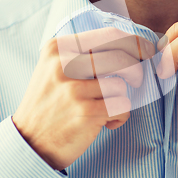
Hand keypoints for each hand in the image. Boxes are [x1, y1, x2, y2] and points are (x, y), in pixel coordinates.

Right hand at [12, 27, 154, 169]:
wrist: (29, 143)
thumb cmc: (51, 103)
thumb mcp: (57, 68)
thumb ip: (87, 54)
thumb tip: (133, 45)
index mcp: (59, 47)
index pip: (110, 35)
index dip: (136, 43)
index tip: (148, 51)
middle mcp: (64, 64)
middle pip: (122, 57)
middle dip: (137, 71)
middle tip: (136, 81)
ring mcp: (73, 88)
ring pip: (121, 85)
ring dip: (120, 100)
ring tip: (104, 109)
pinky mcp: (85, 112)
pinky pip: (121, 107)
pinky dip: (119, 117)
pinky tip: (104, 123)